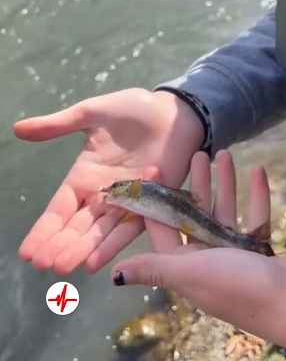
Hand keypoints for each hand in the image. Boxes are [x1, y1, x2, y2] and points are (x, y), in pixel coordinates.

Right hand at [13, 88, 204, 274]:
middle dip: (59, 245)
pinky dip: (113, 244)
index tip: (27, 252)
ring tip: (63, 268)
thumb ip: (58, 125)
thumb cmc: (134, 109)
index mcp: (85, 176)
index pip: (59, 209)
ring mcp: (127, 203)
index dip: (44, 230)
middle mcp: (102, 195)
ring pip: (98, 232)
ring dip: (81, 249)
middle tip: (43, 264)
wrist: (176, 112)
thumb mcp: (92, 113)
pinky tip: (96, 262)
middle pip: (76, 226)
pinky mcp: (151, 205)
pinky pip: (129, 227)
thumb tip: (17, 128)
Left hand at [110, 151, 285, 360]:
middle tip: (197, 153)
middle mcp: (207, 259)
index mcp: (186, 266)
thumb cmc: (236, 286)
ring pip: (225, 211)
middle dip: (195, 184)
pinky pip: (255, 217)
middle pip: (196, 215)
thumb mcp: (190, 274)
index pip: (164, 229)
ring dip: (224, 183)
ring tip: (224, 153)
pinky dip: (256, 195)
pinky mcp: (259, 250)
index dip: (156, 200)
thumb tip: (115, 275)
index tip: (156, 167)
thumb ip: (154, 269)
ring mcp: (235, 255)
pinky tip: (257, 170)